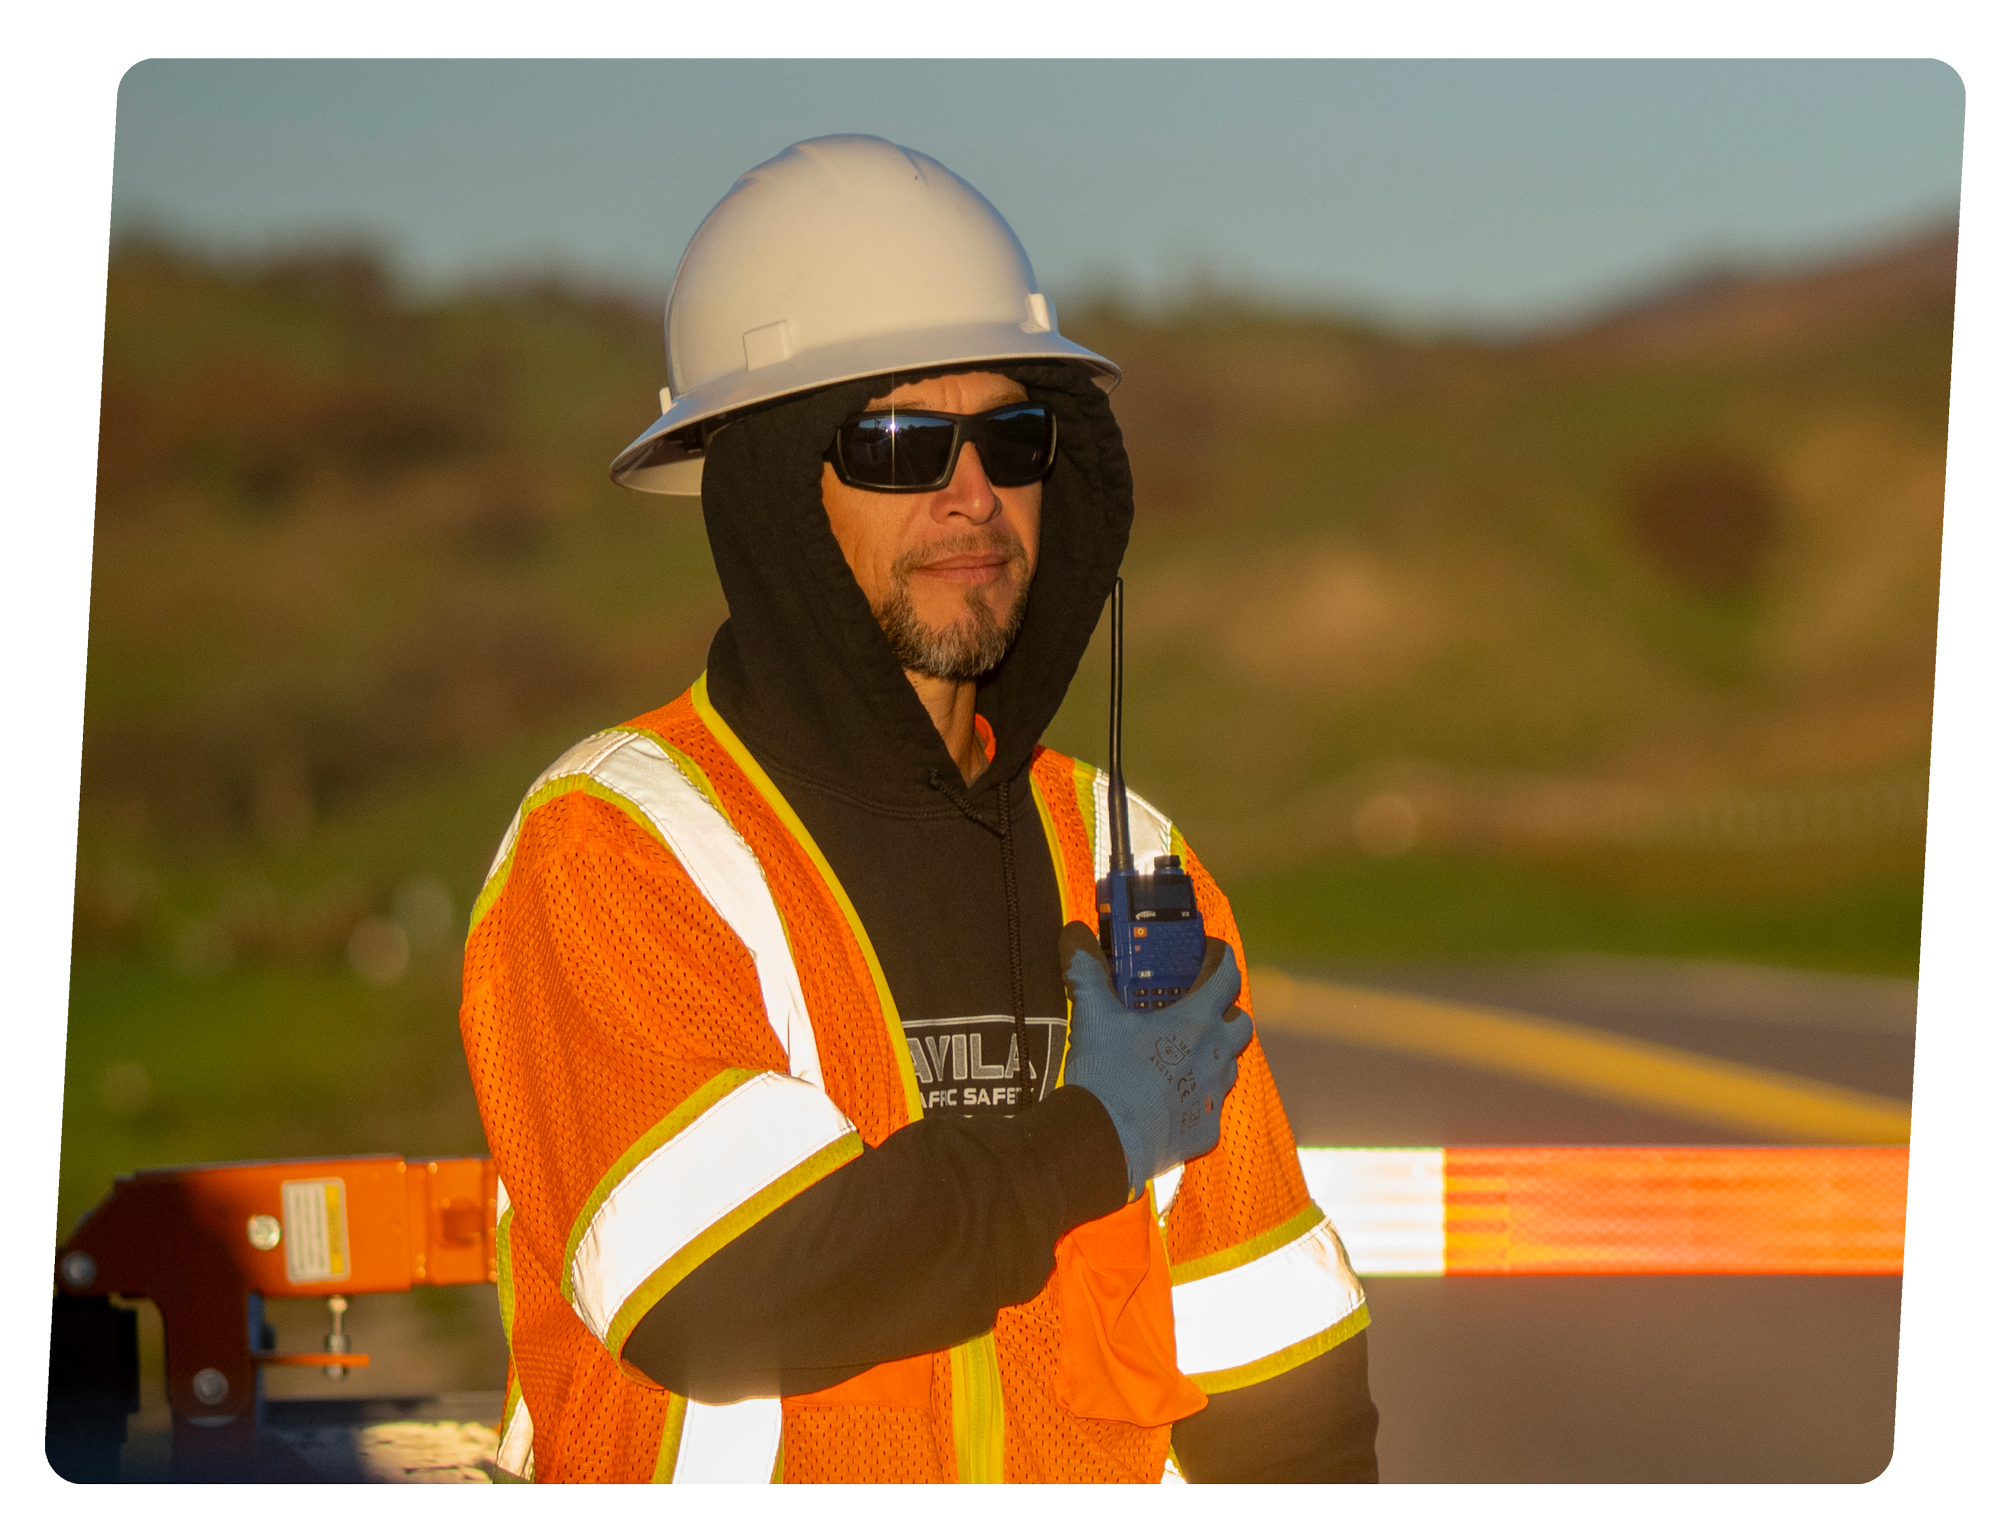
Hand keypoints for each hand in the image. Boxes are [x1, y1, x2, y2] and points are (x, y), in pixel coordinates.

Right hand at [1057, 920, 1255, 1198]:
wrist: (1105, 1144)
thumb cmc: (1107, 1075)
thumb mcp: (1093, 1016)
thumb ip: (1087, 972)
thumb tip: (1075, 934)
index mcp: (1195, 1021)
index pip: (1227, 978)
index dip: (1222, 960)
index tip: (1213, 953)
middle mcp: (1215, 1056)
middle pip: (1240, 1025)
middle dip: (1225, 1014)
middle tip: (1197, 1011)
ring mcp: (1213, 1097)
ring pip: (1228, 1068)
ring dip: (1212, 1057)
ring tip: (1179, 1057)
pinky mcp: (1205, 1132)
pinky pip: (1210, 1109)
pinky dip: (1195, 1101)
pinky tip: (1169, 1102)